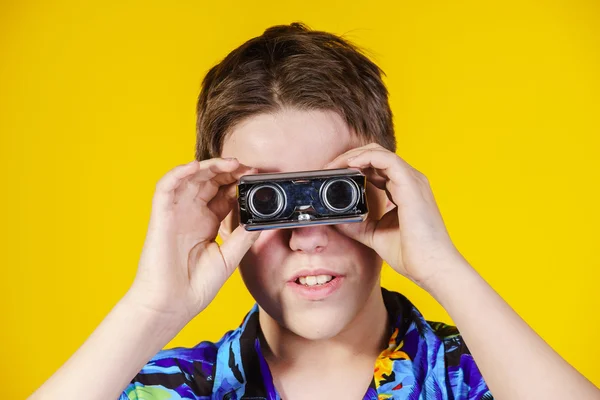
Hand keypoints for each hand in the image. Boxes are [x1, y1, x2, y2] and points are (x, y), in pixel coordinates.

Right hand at [128, 158, 259, 322]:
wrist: (172, 306)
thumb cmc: (196, 286)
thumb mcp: (230, 257)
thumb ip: (244, 235)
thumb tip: (262, 218)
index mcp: (208, 222)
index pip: (223, 193)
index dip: (238, 182)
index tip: (256, 177)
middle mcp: (192, 214)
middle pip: (209, 181)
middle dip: (228, 170)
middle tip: (246, 167)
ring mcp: (177, 212)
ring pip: (190, 178)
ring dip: (209, 166)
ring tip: (230, 163)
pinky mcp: (161, 215)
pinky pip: (166, 187)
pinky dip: (179, 173)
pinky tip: (196, 166)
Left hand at [324, 143, 465, 288]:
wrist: (431, 268)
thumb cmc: (411, 254)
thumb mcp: (375, 234)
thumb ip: (357, 224)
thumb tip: (337, 217)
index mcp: (403, 191)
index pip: (376, 167)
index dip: (353, 166)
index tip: (332, 175)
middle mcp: (409, 181)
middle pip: (375, 155)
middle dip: (349, 158)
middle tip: (328, 168)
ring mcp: (412, 180)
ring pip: (379, 153)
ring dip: (353, 155)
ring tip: (334, 166)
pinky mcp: (411, 184)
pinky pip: (386, 159)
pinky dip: (365, 157)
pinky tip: (350, 165)